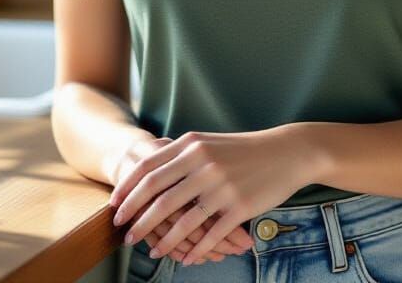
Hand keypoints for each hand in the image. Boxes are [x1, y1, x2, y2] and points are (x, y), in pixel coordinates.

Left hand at [111, 126, 311, 265]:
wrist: (285, 152)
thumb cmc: (244, 150)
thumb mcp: (209, 143)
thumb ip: (181, 154)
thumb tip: (149, 170)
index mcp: (192, 145)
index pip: (148, 168)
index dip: (128, 190)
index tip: (115, 206)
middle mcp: (203, 163)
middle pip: (158, 195)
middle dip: (137, 217)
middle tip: (124, 233)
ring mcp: (221, 186)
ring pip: (181, 219)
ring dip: (162, 239)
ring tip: (150, 251)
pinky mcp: (239, 206)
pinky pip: (210, 234)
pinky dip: (195, 249)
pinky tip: (186, 258)